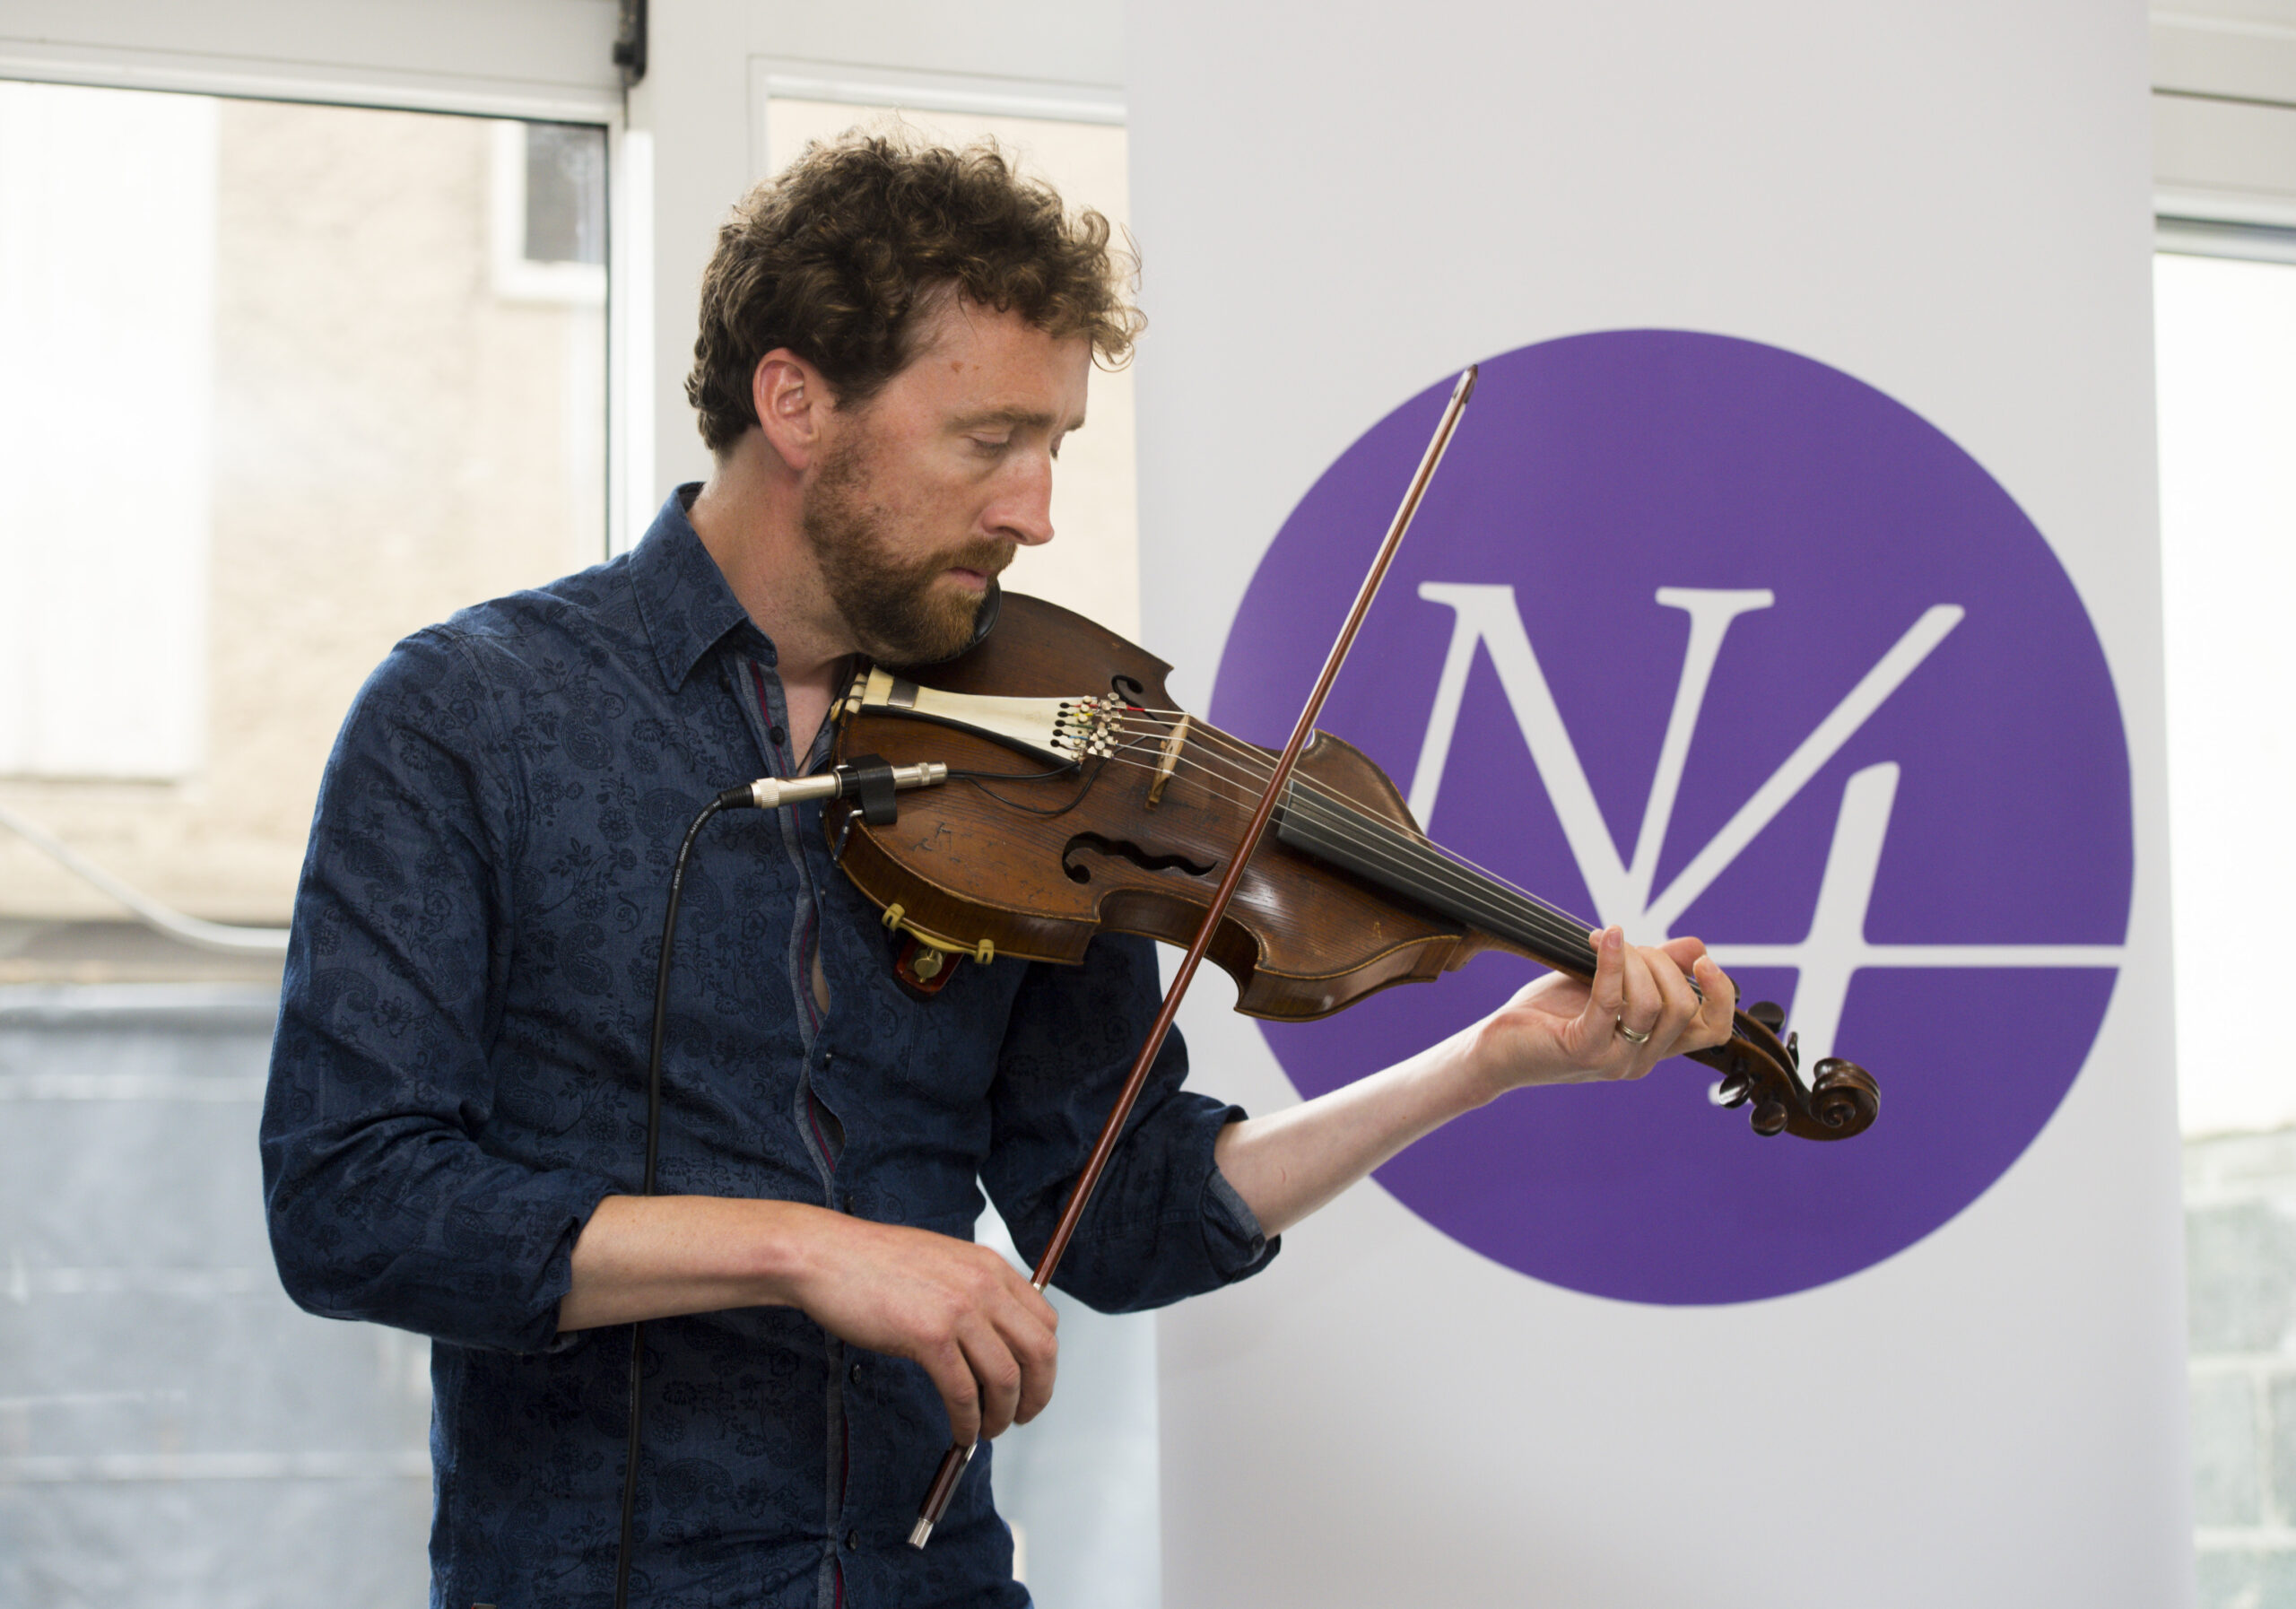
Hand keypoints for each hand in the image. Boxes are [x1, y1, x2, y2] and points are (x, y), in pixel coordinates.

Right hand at [783, 1213, 1058, 1446]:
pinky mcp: (929, 1337)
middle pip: (1038, 1353)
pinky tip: (961, 1430)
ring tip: (987, 1430)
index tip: (1033, 1385)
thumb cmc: (873, 1263)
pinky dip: (968, 1421)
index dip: (1045, 1364)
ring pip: (1005, 1379)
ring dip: (1002, 1415)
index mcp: (990, 1266)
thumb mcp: (943, 1263)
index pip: (1045, 1322)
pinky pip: (963, 1393)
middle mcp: (983, 1285)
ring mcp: (959, 1310)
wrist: (826, 1256)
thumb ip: (975, 1292)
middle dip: (1036, 1395)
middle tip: (1021, 1417)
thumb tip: (994, 1338)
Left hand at [1469, 927, 1735, 1095]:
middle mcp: (1641, 1059)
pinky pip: (1611, 1001)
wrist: (1494, 1049)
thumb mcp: (1606, 985)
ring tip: (1604, 941)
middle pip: (1684, 1007)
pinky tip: (1605, 938)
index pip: (1714, 1031)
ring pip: (1653, 1004)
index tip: (1705, 962)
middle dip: (1662, 962)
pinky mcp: (1583, 1050)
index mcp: (1653, 1045)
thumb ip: (1650, 970)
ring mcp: (1614, 1059)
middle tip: (1626, 943)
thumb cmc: (1547, 1015)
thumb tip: (1697, 946)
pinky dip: (1612, 963)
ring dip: (1634, 961)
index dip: (1723, 996)